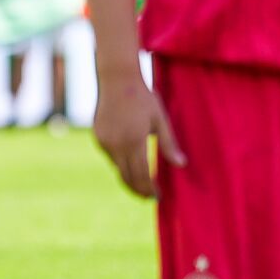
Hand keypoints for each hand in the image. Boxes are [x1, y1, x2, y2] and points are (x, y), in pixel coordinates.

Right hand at [92, 75, 184, 197]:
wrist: (116, 80)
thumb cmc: (143, 98)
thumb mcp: (160, 120)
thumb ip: (169, 145)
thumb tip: (182, 164)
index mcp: (134, 141)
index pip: (141, 175)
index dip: (149, 189)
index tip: (157, 197)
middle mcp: (116, 145)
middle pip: (126, 177)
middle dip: (138, 190)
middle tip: (149, 198)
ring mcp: (104, 141)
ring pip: (117, 168)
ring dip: (128, 177)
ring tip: (141, 183)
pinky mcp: (97, 137)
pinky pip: (110, 157)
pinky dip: (120, 164)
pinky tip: (129, 163)